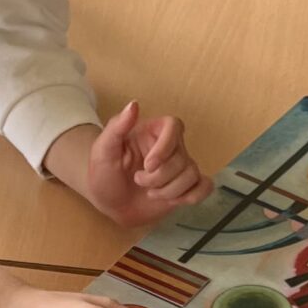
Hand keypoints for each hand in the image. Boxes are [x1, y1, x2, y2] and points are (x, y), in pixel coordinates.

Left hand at [85, 103, 206, 230]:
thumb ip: (117, 126)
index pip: (174, 126)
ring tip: (150, 193)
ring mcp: (180, 168)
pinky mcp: (186, 187)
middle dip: (159, 177)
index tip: (148, 165)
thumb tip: (134, 104)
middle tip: (138, 181)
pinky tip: (176, 201)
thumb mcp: (103, 149)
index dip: (165, 147)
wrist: (108, 203)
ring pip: (192, 175)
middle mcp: (171, 147)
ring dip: (169, 191)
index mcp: (153, 132)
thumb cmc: (104, 173)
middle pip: (182, 158)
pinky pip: (204, 187)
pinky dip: (194, 195)